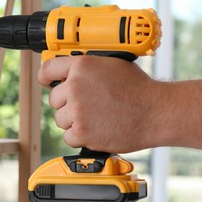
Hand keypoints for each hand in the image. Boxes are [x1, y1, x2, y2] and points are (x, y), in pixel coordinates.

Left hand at [37, 56, 159, 152]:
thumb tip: (69, 73)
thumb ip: (86, 68)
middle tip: (88, 105)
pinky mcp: (81, 132)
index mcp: (82, 66)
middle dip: (67, 103)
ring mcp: (77, 110)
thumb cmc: (137, 89)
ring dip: (74, 121)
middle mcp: (75, 86)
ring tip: (97, 117)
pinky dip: (80, 136)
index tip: (46, 83)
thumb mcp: (111, 64)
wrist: (156, 112)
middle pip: (54, 99)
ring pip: (61, 119)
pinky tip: (97, 129)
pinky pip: (68, 136)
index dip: (46, 78)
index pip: (47, 70)